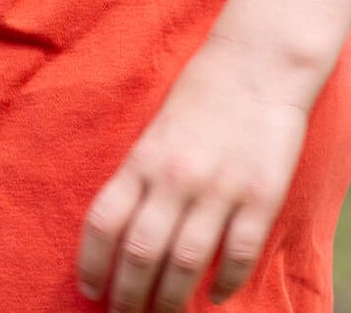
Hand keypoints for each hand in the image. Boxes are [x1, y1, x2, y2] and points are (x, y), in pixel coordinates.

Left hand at [76, 34, 311, 311]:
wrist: (259, 61)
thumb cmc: (203, 93)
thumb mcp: (158, 129)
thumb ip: (143, 176)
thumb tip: (125, 234)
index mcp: (144, 157)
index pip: (104, 221)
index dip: (91, 263)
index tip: (90, 290)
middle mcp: (176, 176)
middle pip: (141, 253)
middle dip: (129, 297)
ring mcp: (219, 187)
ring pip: (186, 263)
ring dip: (172, 299)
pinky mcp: (260, 195)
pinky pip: (237, 254)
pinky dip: (225, 283)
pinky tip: (216, 295)